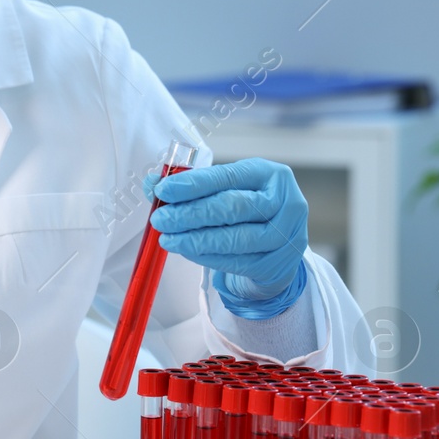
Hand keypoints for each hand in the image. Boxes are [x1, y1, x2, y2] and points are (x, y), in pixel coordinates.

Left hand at [146, 158, 309, 308]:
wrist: (277, 244)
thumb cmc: (246, 210)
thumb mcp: (225, 189)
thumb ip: (191, 185)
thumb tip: (153, 183)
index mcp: (271, 175)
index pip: (227, 177)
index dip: (193, 184)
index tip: (163, 190)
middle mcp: (286, 203)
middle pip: (232, 207)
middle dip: (190, 213)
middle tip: (160, 219)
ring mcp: (285, 236)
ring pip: (235, 239)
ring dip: (195, 239)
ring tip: (167, 238)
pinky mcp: (277, 264)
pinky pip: (235, 261)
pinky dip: (206, 256)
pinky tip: (186, 250)